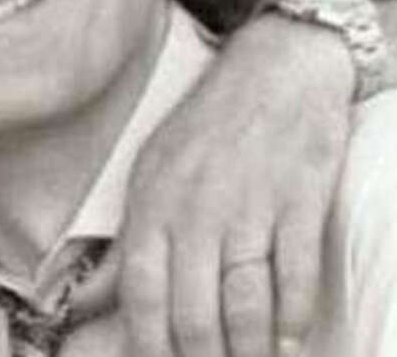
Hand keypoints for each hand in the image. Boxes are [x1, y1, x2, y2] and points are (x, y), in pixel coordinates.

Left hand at [118, 16, 353, 356]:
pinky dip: (293, 316)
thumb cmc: (208, 126)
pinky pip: (295, 273)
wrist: (277, 68)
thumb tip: (95, 297)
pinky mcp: (301, 201)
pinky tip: (289, 340)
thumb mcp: (150, 170)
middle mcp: (197, 211)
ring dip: (248, 349)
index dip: (148, 345)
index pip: (141, 294)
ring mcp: (250, 207)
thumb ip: (132, 236)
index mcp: (154, 204)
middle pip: (194, 311)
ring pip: (245, 302)